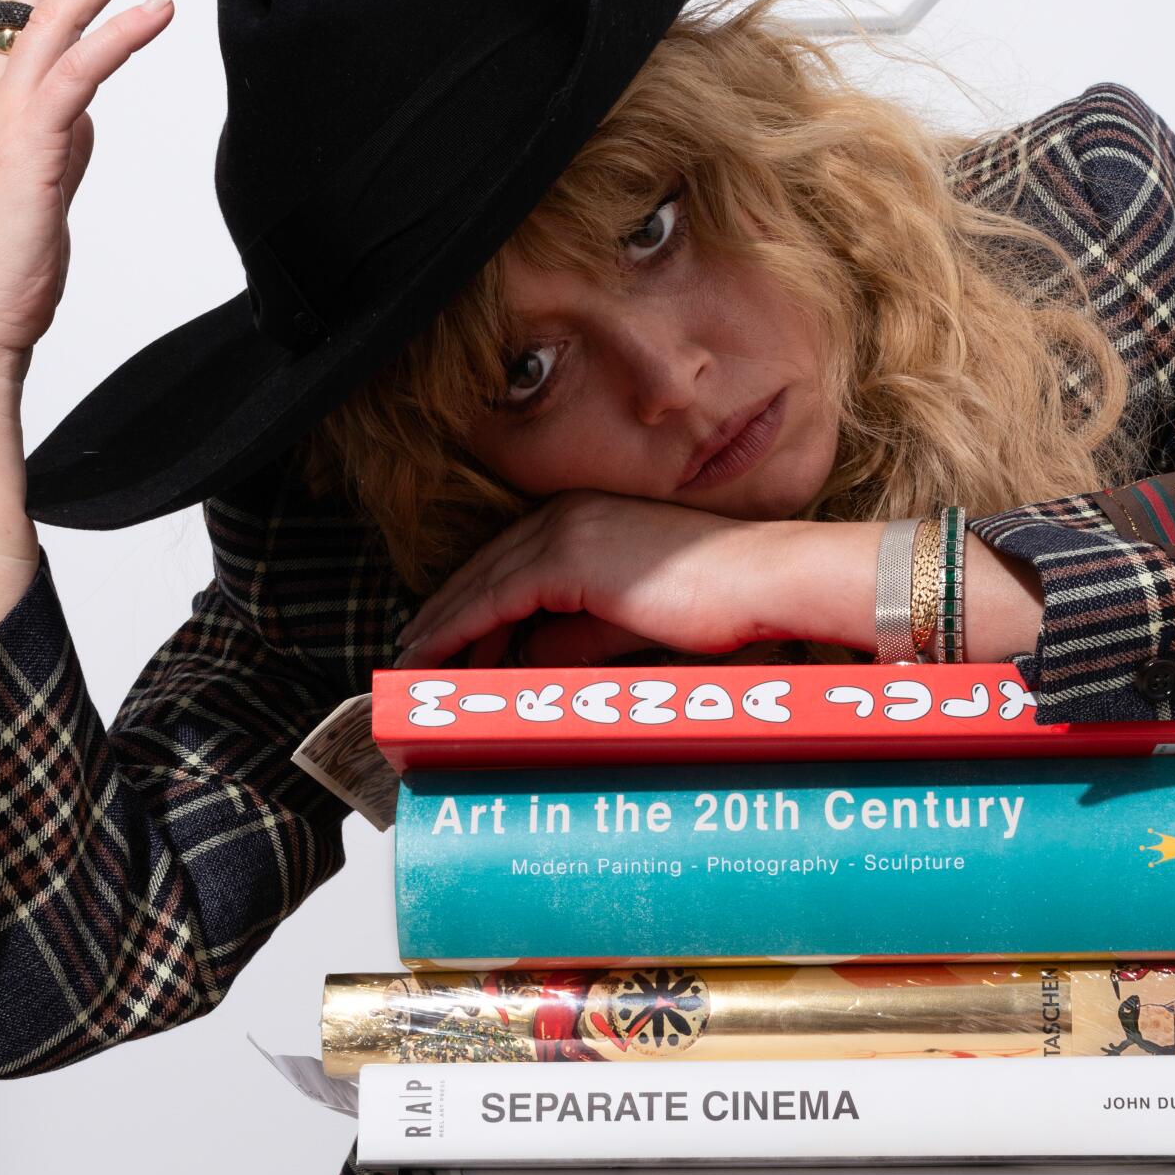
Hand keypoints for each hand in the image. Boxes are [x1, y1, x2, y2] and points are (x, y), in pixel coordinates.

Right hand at [0, 0, 172, 380]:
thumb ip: (61, 141)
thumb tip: (86, 113)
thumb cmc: (4, 264)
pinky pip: (80, 71)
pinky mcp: (30, 145)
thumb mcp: (42, 186)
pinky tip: (159, 7)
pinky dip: (123, 33)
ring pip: (54, 19)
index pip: (23, 14)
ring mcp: (3, 117)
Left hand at [389, 493, 882, 666]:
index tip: (443, 636)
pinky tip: (431, 653)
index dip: (471, 600)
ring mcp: (566, 531)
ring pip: (481, 581)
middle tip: (411, 650)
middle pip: (485, 566)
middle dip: (444, 610)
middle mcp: (569, 515)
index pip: (512, 561)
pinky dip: (456, 627)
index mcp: (589, 519)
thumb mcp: (631, 623)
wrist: (763, 584)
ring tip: (410, 659)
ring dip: (440, 622)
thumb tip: (531, 654)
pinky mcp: (567, 558)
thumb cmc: (721, 603)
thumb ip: (578, 633)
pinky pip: (494, 599)